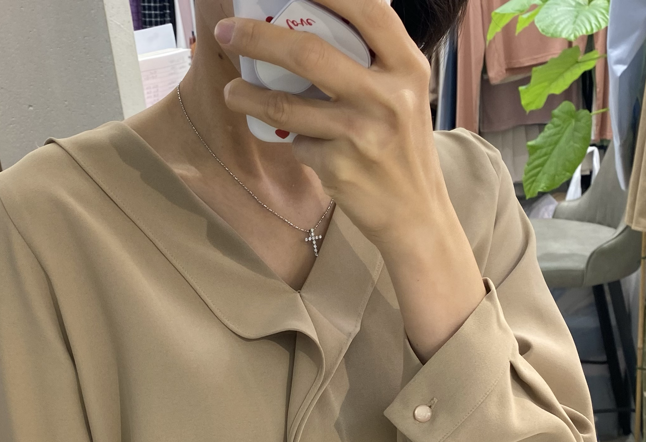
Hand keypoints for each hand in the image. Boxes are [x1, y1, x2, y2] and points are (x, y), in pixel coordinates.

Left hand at [214, 0, 445, 247]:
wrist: (416, 216)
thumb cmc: (403, 149)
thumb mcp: (405, 96)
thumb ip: (375, 63)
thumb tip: (316, 24)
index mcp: (408, 68)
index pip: (368, 11)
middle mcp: (388, 96)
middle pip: (309, 53)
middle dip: (258, 38)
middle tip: (228, 32)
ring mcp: (361, 133)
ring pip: (286, 106)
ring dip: (248, 97)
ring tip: (232, 92)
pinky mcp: (340, 167)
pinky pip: (298, 145)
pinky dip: (294, 144)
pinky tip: (302, 147)